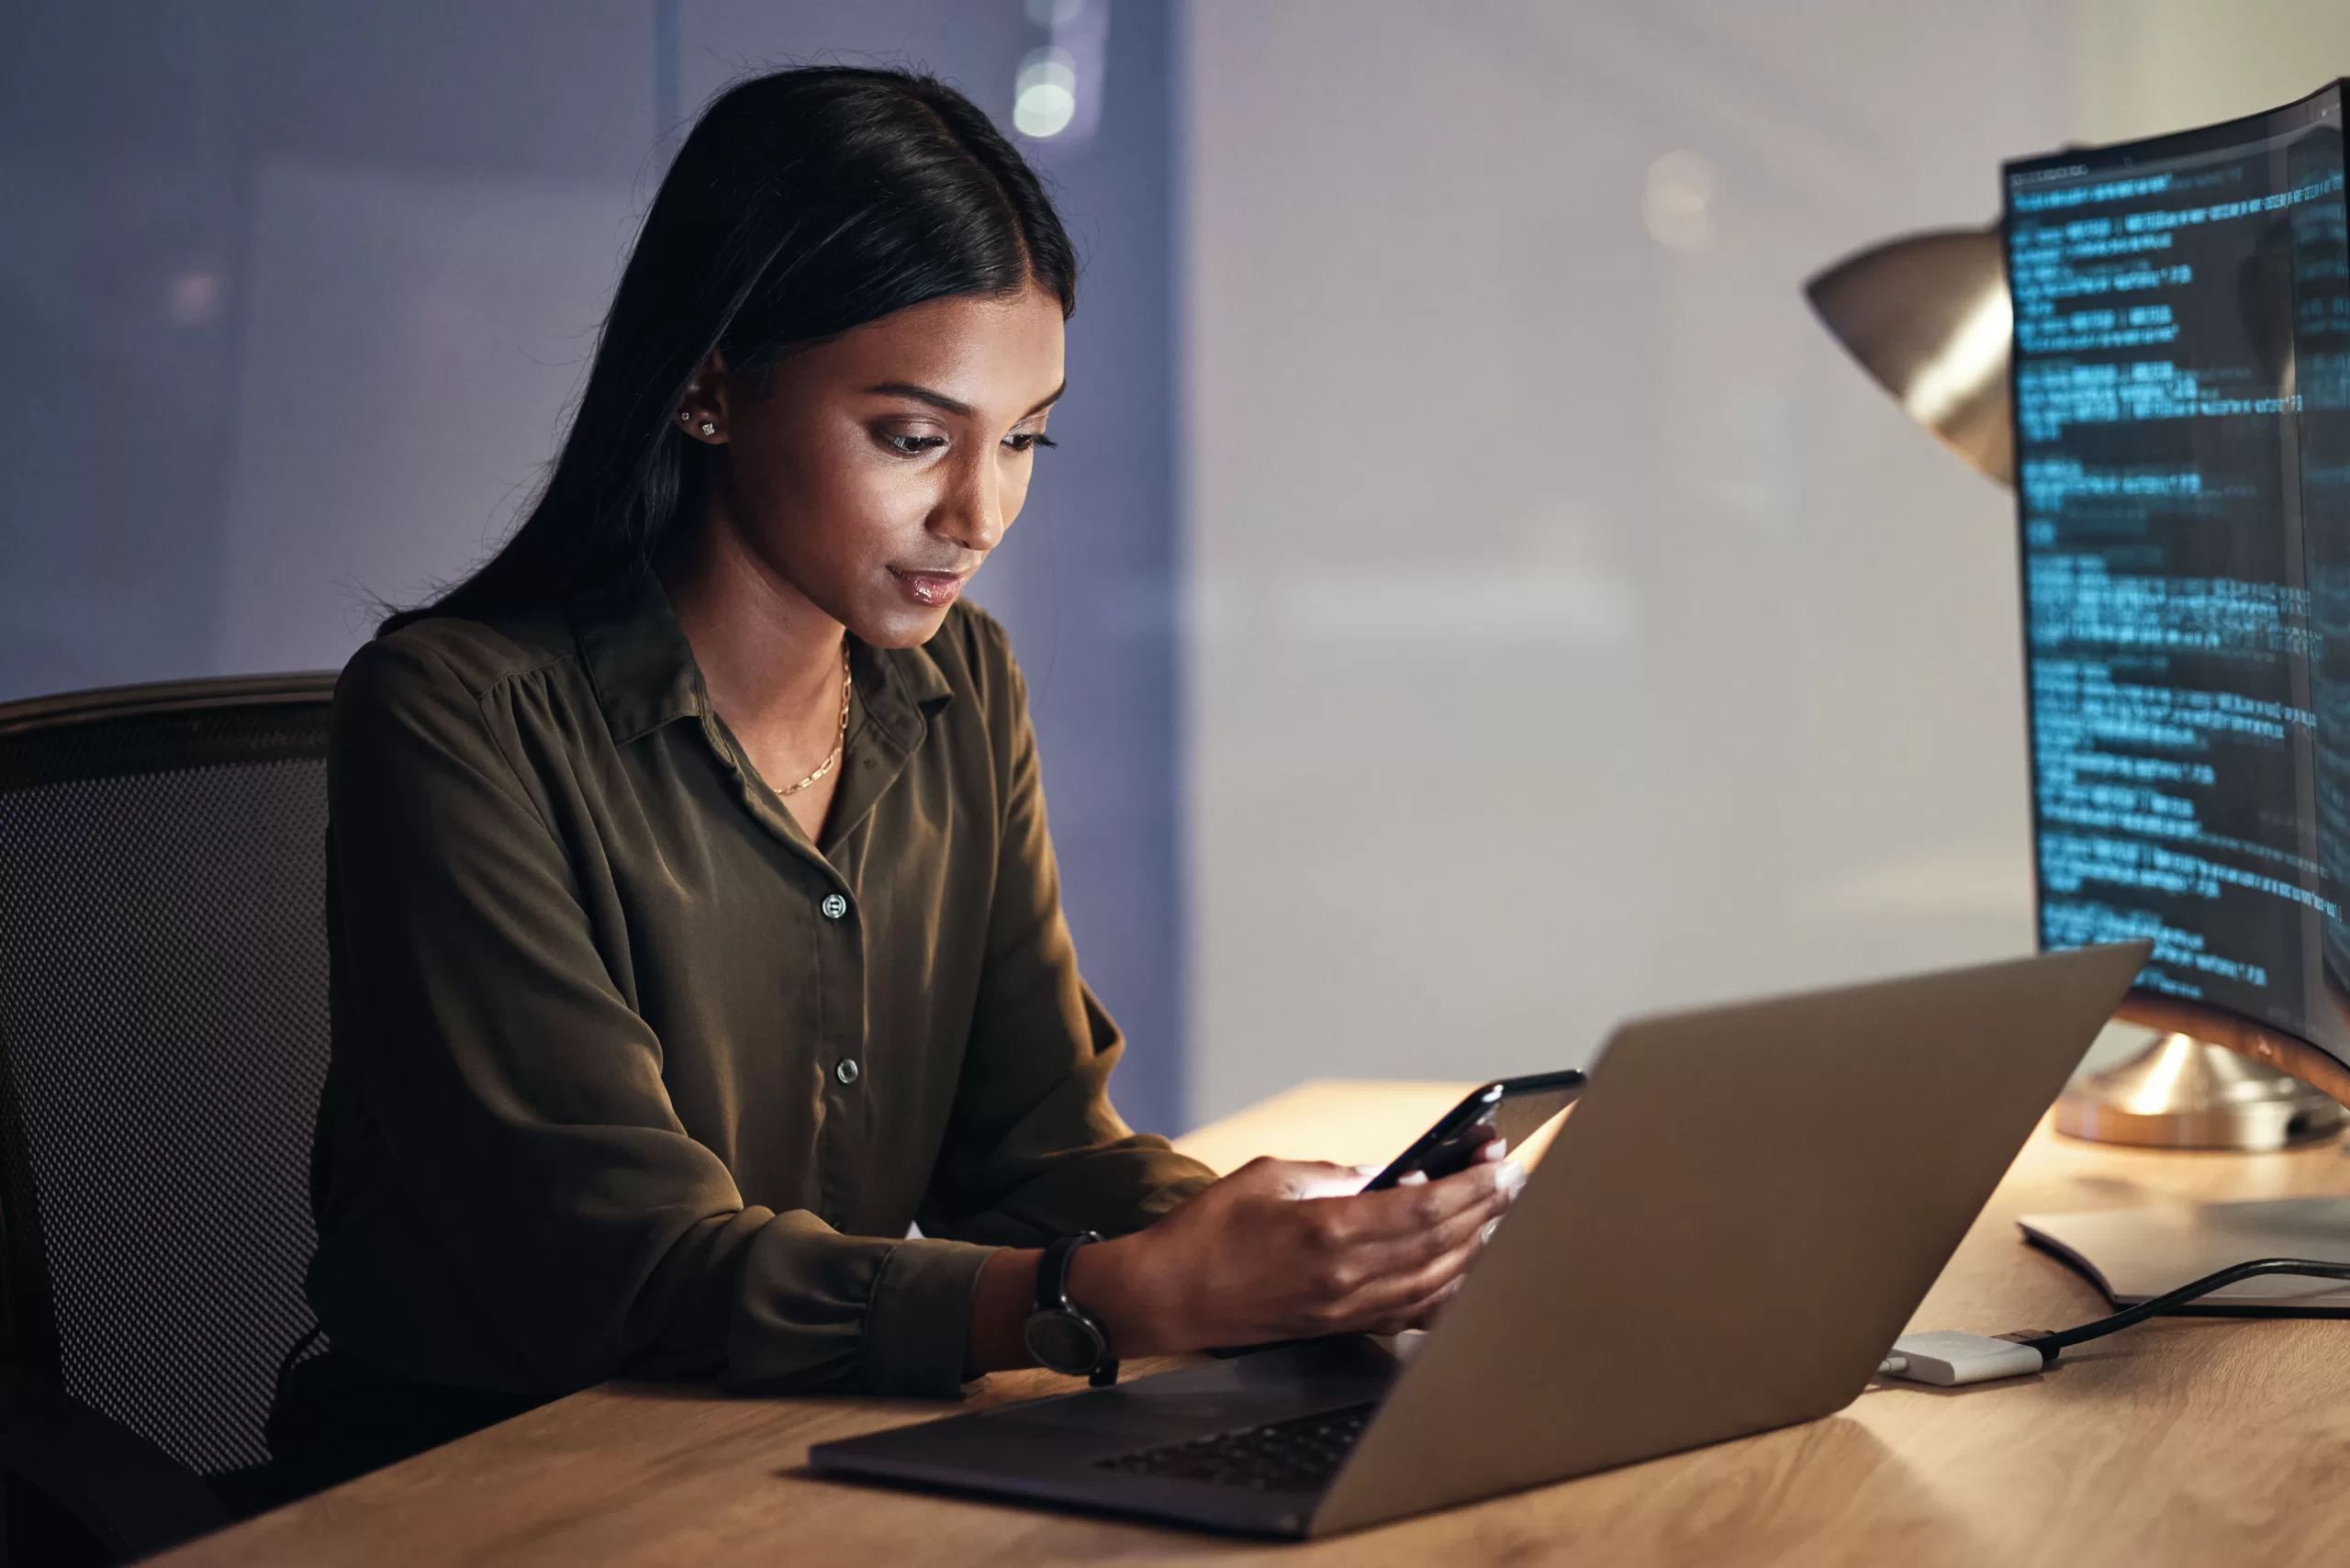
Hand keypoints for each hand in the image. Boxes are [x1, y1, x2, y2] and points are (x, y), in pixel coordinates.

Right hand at [1069, 1147, 1524, 1355]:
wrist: (1169, 1297)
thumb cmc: (1208, 1231)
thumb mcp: (1269, 1177)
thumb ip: (1333, 1175)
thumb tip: (1382, 1175)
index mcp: (1328, 1232)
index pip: (1424, 1210)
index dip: (1471, 1188)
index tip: (1501, 1163)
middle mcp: (1346, 1278)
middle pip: (1441, 1246)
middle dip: (1486, 1211)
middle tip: (1514, 1181)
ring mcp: (1346, 1310)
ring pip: (1435, 1282)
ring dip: (1475, 1249)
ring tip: (1498, 1216)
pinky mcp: (1340, 1327)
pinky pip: (1411, 1312)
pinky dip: (1446, 1289)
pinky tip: (1464, 1267)